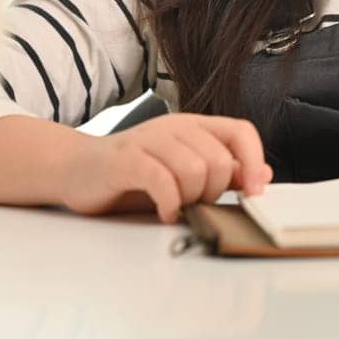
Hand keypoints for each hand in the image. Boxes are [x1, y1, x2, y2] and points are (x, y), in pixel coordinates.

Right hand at [58, 114, 271, 223]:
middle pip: (219, 159)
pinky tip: (163, 212)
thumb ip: (221, 173)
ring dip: (190, 199)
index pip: (241, 131)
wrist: (77, 169)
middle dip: (214, 191)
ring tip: (175, 206)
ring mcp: (149, 139)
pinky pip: (163, 180)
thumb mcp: (184, 173)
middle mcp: (175, 126)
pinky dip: (169, 203)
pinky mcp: (127, 158)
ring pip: (195, 169)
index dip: (255, 160)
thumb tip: (262, 174)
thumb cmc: (132, 174)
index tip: (254, 192)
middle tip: (194, 202)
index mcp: (194, 126)